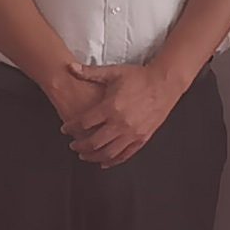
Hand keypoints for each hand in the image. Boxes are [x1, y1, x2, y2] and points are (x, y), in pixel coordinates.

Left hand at [62, 62, 180, 167]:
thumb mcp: (114, 72)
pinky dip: (112, 161)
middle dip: (79, 146)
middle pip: (93, 142)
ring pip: (107, 153)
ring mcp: (132, 133)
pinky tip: (104, 162)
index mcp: (111, 107)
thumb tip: (70, 67)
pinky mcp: (142, 138)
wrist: (164, 83)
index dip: (70, 127)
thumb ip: (90, 72)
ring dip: (93, 156)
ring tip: (84, 155)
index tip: (65, 129)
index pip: (83, 123)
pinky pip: (125, 155)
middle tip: (72, 145)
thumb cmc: (140, 77)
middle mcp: (120, 123)